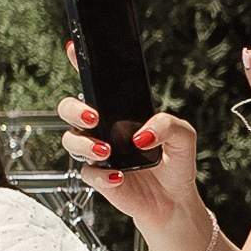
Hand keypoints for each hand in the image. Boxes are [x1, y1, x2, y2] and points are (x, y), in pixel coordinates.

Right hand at [59, 47, 203, 244]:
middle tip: (94, 117)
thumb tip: (142, 135)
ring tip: (107, 151)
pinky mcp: (99, 179)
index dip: (81, 65)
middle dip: (73, 109)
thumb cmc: (175, 163)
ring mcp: (97, 153)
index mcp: (119, 113)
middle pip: (68, 109)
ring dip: (84, 143)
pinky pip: (88, 173)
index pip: (95, 84)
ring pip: (70, 141)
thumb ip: (168, 124)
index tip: (73, 50)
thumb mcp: (183, 136)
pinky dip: (103, 175)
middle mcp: (103, 130)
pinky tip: (120, 176)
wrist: (175, 201)